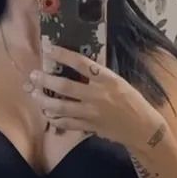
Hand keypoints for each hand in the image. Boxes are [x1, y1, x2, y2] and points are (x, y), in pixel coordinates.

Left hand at [30, 44, 157, 147]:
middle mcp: (97, 95)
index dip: (63, 55)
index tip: (49, 49)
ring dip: (45, 100)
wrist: (142, 128)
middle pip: (65, 86)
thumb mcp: (119, 83)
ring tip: (34, 94)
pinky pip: (67, 123)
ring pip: (62, 106)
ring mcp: (92, 113)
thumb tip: (78, 68)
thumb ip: (99, 77)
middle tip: (33, 75)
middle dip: (46, 80)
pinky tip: (47, 113)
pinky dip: (55, 118)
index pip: (82, 63)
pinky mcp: (90, 127)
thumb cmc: (132, 101)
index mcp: (107, 79)